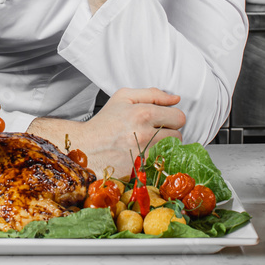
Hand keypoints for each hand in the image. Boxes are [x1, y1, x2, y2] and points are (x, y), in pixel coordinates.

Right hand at [27, 87, 183, 174]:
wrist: (86, 147)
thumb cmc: (105, 122)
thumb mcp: (124, 97)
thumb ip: (153, 94)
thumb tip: (176, 99)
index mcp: (143, 113)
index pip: (179, 117)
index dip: (171, 118)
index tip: (162, 120)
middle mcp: (145, 135)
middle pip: (178, 136)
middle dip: (168, 133)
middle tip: (152, 132)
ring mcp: (143, 155)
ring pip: (171, 152)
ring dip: (163, 148)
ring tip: (146, 144)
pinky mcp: (141, 171)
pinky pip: (161, 165)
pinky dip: (155, 161)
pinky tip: (143, 155)